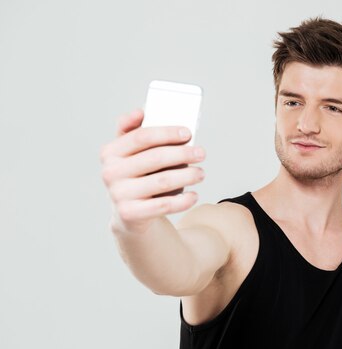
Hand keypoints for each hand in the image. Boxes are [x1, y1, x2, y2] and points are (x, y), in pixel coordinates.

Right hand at [100, 109, 205, 232]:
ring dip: (188, 176)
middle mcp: (111, 172)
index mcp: (110, 151)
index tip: (188, 133)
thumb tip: (141, 111)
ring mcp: (118, 194)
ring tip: (201, 173)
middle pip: (155, 158)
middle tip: (201, 153)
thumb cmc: (138, 176)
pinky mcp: (130, 214)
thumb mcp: (132, 153)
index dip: (167, 133)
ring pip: (162, 181)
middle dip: (183, 154)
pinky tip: (194, 195)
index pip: (141, 136)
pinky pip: (163, 206)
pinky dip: (183, 200)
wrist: (129, 214)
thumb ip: (136, 131)